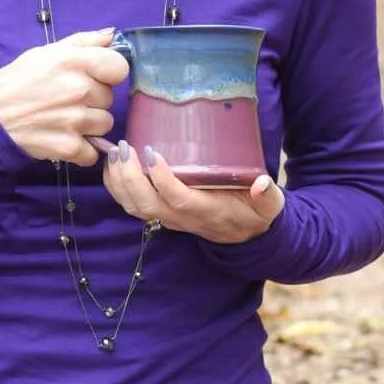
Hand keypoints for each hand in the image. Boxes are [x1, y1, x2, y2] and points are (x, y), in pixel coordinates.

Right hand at [0, 28, 129, 167]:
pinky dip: (81, 149)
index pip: (119, 68)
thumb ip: (82, 42)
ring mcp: (75, 120)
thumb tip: (111, 35)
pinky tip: (64, 138)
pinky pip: (92, 152)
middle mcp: (78, 90)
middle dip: (94, 99)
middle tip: (68, 99)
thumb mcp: (45, 53)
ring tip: (66, 118)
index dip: (109, 72)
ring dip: (90, 124)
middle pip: (109, 97)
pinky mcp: (69, 147)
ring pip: (104, 124)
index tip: (96, 76)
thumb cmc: (16, 82)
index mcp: (73, 62)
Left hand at [101, 139, 285, 243]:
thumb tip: (262, 183)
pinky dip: (117, 186)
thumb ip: (268, 195)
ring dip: (119, 182)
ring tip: (114, 151)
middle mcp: (183, 219)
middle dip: (130, 177)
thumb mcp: (270, 205)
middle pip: (147, 205)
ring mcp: (169, 218)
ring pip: (135, 207)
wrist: (247, 236)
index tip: (152, 152)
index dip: (162, 179)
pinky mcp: (162, 213)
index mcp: (209, 211)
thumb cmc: (256, 213)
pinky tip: (112, 163)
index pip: (179, 200)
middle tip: (125, 146)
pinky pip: (132, 205)